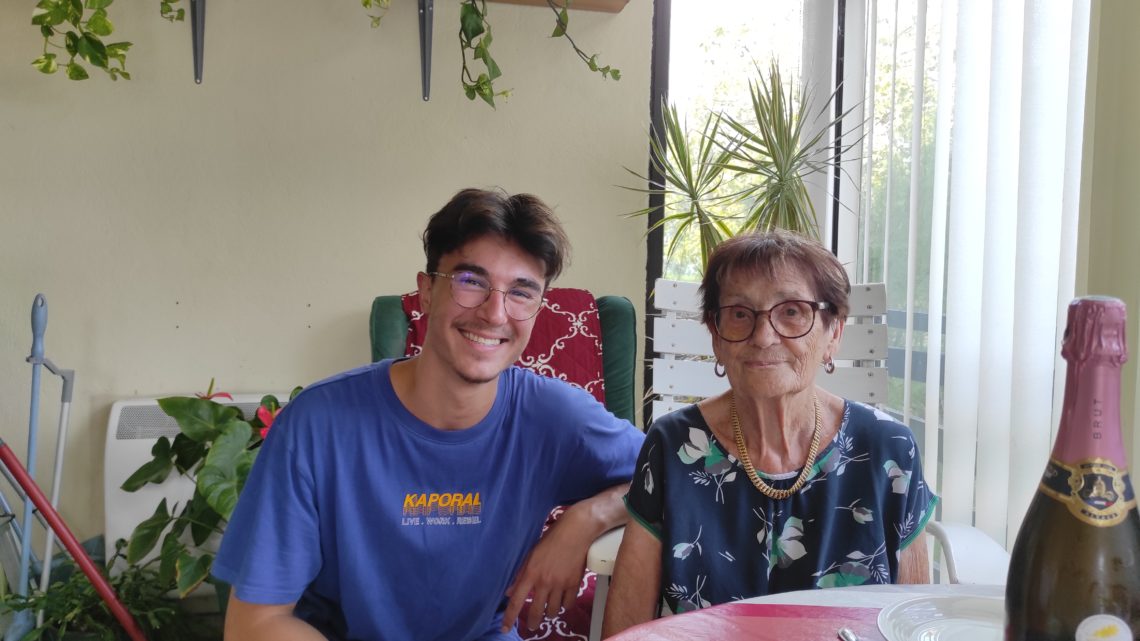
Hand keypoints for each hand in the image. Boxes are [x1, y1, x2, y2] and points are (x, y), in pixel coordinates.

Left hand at [501, 514, 590, 631]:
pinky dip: (565, 605)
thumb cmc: (551, 540)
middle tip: (533, 626)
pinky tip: (563, 601)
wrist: (575, 532)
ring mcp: (560, 584)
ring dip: (550, 613)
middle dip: (533, 623)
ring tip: (549, 610)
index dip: (509, 617)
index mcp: (531, 573)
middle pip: (537, 611)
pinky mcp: (575, 584)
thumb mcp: (531, 555)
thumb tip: (510, 592)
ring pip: (554, 611)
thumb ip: (520, 574)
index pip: (516, 601)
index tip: (505, 629)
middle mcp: (544, 582)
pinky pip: (568, 604)